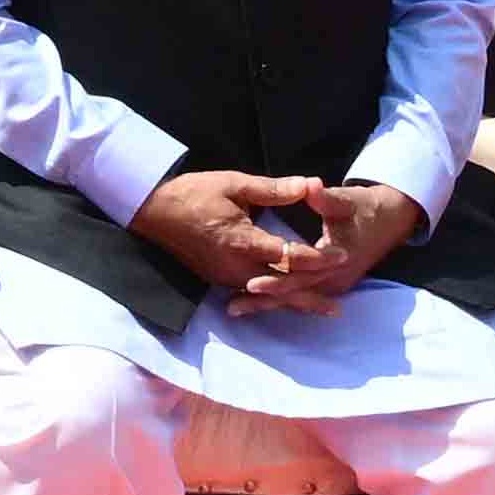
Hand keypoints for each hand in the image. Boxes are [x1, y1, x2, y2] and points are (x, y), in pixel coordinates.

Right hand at [126, 166, 320, 292]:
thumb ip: (274, 189)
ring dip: (295, 302)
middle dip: (311, 294)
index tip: (342, 256)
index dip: (317, 258)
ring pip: (267, 295)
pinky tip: (288, 303)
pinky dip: (273, 299)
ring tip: (322, 310)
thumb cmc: (194, 192)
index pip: (288, 256)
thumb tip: (310, 184)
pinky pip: (251, 292)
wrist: (152, 211)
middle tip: (338, 306)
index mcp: (242, 241)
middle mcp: (235, 267)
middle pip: (281, 287)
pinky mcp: (218, 279)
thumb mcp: (234, 183)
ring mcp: (225, 276)